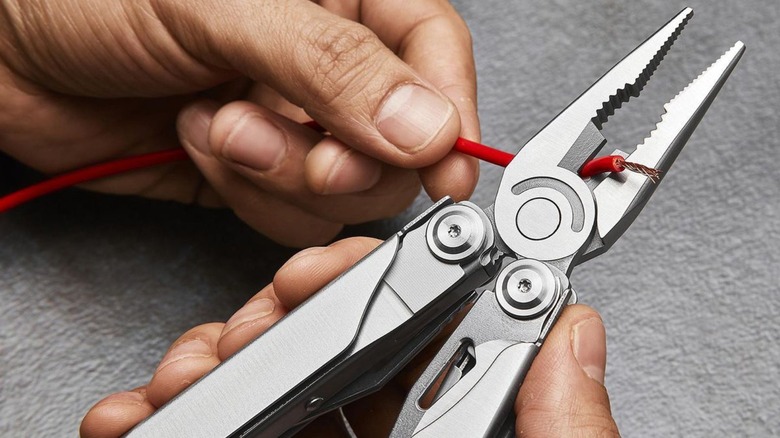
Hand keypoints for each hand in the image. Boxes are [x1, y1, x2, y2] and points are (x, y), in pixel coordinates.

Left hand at [0, 0, 478, 246]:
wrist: (8, 48)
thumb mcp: (220, 8)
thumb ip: (330, 65)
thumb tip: (426, 125)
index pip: (433, 50)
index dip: (450, 112)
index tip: (446, 168)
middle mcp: (324, 64)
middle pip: (398, 139)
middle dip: (341, 157)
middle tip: (298, 144)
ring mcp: (293, 121)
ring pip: (344, 188)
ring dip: (280, 173)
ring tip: (217, 124)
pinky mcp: (258, 171)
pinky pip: (292, 212)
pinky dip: (249, 194)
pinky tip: (203, 143)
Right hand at [80, 237, 619, 437]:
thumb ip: (566, 431)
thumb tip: (577, 337)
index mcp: (462, 433)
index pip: (425, 344)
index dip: (377, 293)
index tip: (332, 271)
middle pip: (329, 359)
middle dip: (275, 320)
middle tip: (252, 313)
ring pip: (265, 394)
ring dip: (214, 365)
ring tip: (186, 365)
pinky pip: (228, 434)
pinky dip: (174, 419)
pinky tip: (145, 412)